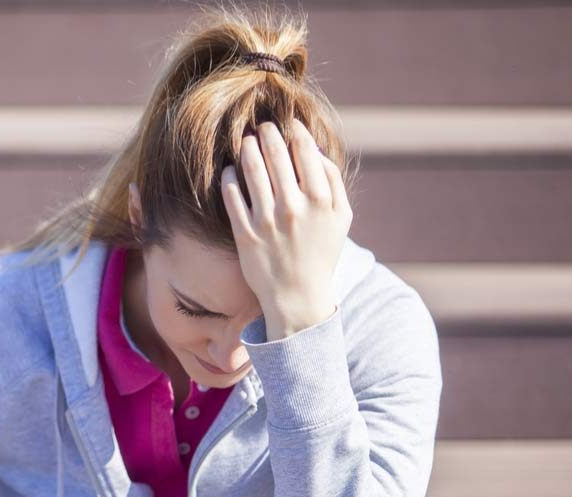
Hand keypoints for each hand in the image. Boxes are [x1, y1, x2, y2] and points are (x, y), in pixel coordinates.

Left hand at [221, 119, 352, 338]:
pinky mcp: (245, 234)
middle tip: (262, 128)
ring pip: (251, 169)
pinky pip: (232, 195)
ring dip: (247, 148)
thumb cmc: (321, 252)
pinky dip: (230, 176)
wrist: (298, 296)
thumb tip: (315, 149)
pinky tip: (231, 170)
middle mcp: (294, 208)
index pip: (304, 150)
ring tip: (246, 142)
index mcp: (321, 200)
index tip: (287, 125)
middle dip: (267, 133)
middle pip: (275, 154)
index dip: (293, 130)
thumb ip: (333, 181)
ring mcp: (267, 221)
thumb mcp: (342, 218)